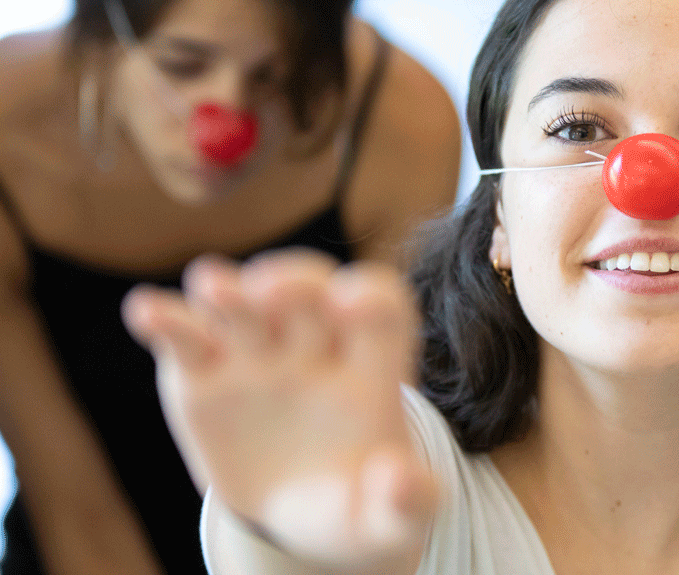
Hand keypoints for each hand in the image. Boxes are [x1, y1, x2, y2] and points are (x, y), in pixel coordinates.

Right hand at [122, 250, 437, 568]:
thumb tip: (401, 478)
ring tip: (213, 285)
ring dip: (229, 290)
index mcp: (370, 370)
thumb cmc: (353, 504)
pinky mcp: (202, 372)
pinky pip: (185, 337)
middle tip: (274, 290)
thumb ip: (408, 501)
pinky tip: (146, 312)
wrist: (296, 514)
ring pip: (244, 304)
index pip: (383, 311)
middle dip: (294, 284)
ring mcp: (256, 353)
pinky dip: (165, 321)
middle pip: (310, 291)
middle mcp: (314, 346)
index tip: (356, 306)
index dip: (371, 298)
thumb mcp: (388, 517)